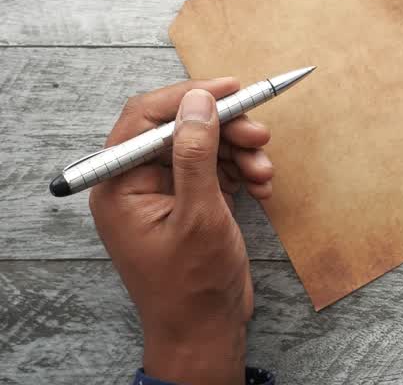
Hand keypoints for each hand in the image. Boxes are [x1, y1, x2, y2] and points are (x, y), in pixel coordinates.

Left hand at [89, 79, 273, 384]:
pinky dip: (243, 173)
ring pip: (206, 147)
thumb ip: (195, 154)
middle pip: (182, 128)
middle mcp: (138, 184)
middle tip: (260, 134)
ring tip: (265, 173)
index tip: (232, 88)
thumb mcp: (198, 215)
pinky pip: (218, 170)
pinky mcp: (192, 203)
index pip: (146, 117)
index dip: (189, 97)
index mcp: (120, 185)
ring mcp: (167, 194)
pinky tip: (262, 189)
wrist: (206, 331)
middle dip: (225, 129)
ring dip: (241, 153)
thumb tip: (197, 102)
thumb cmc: (192, 286)